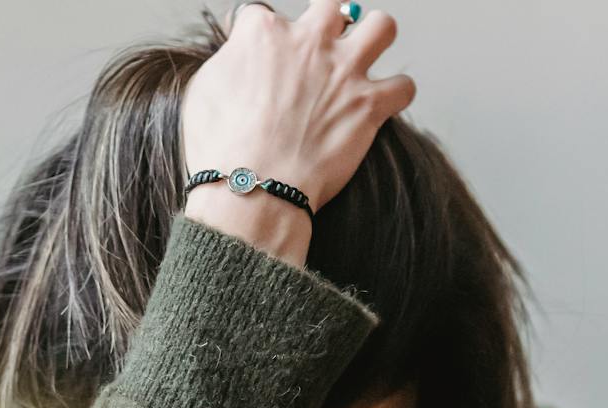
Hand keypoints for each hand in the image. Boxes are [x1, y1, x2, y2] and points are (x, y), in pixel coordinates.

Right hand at [181, 3, 414, 258]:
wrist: (251, 190)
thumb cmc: (220, 149)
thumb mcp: (203, 92)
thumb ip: (228, 62)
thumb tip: (238, 57)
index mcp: (264, 34)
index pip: (263, 14)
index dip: (259, 38)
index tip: (258, 58)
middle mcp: (309, 42)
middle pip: (331, 6)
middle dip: (327, 24)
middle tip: (319, 50)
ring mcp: (344, 71)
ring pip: (381, 27)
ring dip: (373, 40)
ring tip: (361, 62)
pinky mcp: (369, 106)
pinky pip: (403, 86)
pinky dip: (396, 94)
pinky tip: (382, 105)